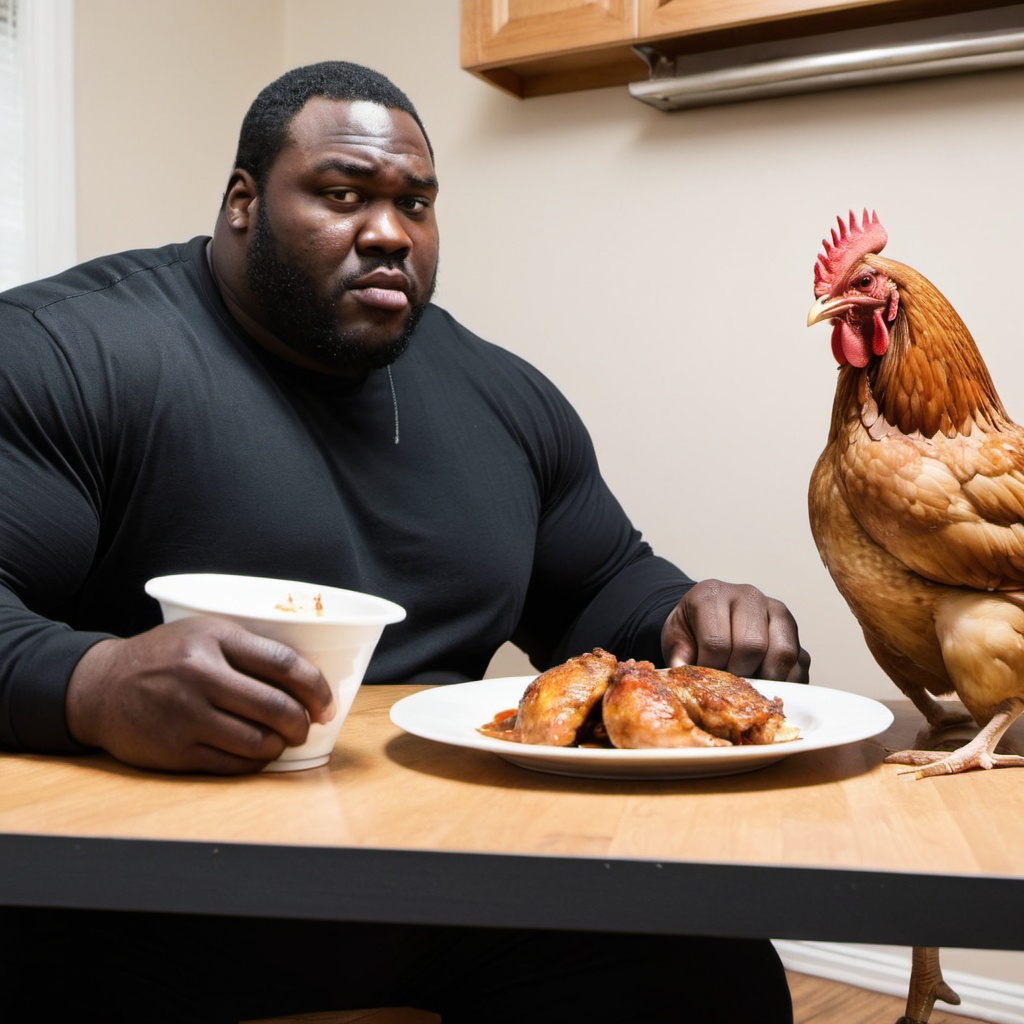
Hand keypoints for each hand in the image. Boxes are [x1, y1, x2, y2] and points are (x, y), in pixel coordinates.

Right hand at [65, 616, 335, 773]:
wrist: (101, 687)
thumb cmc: (166, 657)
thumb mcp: (205, 633)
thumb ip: (251, 648)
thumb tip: (310, 680)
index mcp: (215, 637)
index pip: (284, 663)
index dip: (316, 687)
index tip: (326, 703)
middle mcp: (200, 674)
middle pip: (276, 707)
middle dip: (302, 723)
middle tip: (306, 726)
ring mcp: (186, 714)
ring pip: (258, 741)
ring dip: (279, 746)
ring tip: (280, 741)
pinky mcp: (175, 749)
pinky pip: (232, 764)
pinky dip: (253, 762)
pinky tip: (254, 753)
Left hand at [661, 579, 809, 682]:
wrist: (711, 617)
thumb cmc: (693, 628)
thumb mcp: (675, 636)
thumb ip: (678, 654)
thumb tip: (681, 673)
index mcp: (713, 594)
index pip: (716, 641)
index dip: (711, 669)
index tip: (708, 679)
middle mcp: (749, 596)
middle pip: (753, 646)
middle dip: (740, 675)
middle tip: (730, 687)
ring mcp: (777, 612)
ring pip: (783, 653)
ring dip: (767, 679)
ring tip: (750, 689)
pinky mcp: (795, 631)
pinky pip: (800, 663)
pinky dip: (787, 682)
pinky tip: (768, 687)